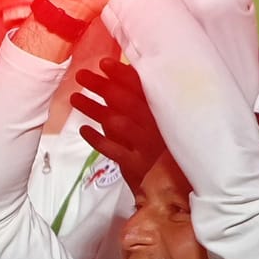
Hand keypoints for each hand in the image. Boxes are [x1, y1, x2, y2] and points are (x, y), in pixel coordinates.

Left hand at [70, 57, 168, 186]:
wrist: (184, 194)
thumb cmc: (176, 157)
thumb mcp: (170, 130)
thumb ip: (150, 111)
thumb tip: (122, 89)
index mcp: (168, 116)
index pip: (145, 90)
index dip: (124, 75)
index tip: (105, 63)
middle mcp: (158, 129)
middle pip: (128, 102)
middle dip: (103, 87)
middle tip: (82, 75)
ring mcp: (148, 148)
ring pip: (118, 123)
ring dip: (94, 109)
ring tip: (74, 98)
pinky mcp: (138, 167)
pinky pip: (114, 150)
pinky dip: (98, 139)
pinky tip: (84, 129)